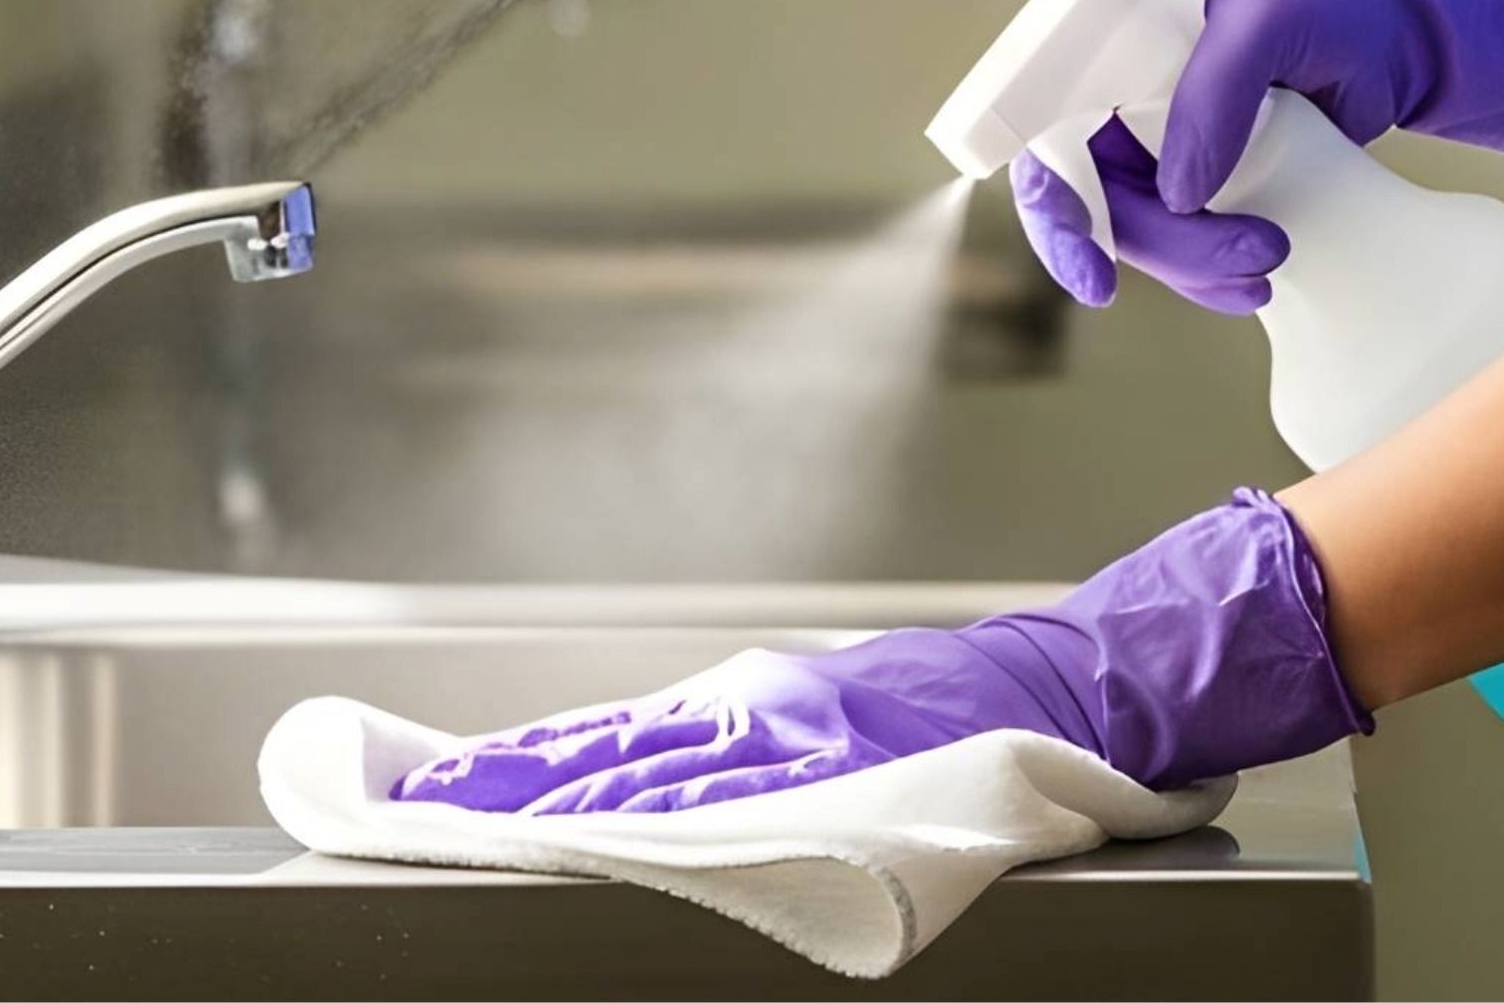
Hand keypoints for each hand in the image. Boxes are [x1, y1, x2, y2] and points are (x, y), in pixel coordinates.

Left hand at [391, 491, 1368, 813]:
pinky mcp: (849, 764)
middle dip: (496, 785)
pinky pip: (722, 799)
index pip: (614, 745)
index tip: (422, 789)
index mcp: (776, 704)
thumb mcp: (878, 716)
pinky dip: (639, 810)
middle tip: (390, 803)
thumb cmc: (1014, 709)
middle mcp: (771, 713)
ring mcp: (804, 739)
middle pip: (604, 758)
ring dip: (542, 799)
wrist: (1113, 679)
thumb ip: (792, 755)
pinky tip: (583, 824)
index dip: (513, 769)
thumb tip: (695, 791)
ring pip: (643, 775)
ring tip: (449, 818)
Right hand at [1008, 0, 1503, 310]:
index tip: (1096, 278)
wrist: (1416, 28)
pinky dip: (1212, 272)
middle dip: (1164, 248)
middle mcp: (1130, 97)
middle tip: (1253, 258)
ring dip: (1194, 267)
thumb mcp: (1268, 26)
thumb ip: (1213, 97)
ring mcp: (1173, 142)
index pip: (1051, 137)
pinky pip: (1189, 241)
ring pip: (1147, 231)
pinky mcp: (1219, 179)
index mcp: (1117, 49)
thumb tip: (1177, 194)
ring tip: (1269, 267)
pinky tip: (1260, 284)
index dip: (1059, 212)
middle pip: (1101, 201)